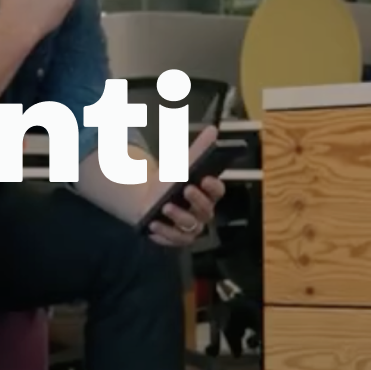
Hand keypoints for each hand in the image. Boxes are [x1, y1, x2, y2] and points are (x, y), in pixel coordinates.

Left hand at [144, 125, 225, 247]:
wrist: (152, 197)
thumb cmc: (173, 181)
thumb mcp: (182, 163)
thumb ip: (198, 149)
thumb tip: (214, 130)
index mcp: (208, 195)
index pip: (218, 192)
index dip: (214, 186)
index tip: (206, 178)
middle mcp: (203, 213)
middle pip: (205, 211)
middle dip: (197, 201)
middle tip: (186, 189)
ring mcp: (190, 228)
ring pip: (189, 227)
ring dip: (178, 218)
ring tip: (164, 207)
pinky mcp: (175, 238)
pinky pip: (172, 239)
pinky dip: (163, 234)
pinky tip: (152, 225)